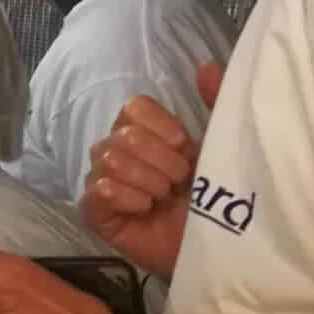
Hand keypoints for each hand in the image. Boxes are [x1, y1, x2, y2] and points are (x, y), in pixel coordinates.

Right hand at [79, 60, 220, 277]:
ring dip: (149, 181)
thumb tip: (205, 64)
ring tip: (163, 198)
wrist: (211, 249)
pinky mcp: (93, 211)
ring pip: (110, 159)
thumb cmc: (212, 201)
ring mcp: (100, 180)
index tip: (185, 150)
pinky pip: (101, 190)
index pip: (134, 107)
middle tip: (179, 183)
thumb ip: (215, 104)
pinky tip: (145, 210)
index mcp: (142, 133)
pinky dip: (131, 198)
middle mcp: (115, 150)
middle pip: (125, 134)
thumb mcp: (219, 147)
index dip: (162, 127)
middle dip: (162, 161)